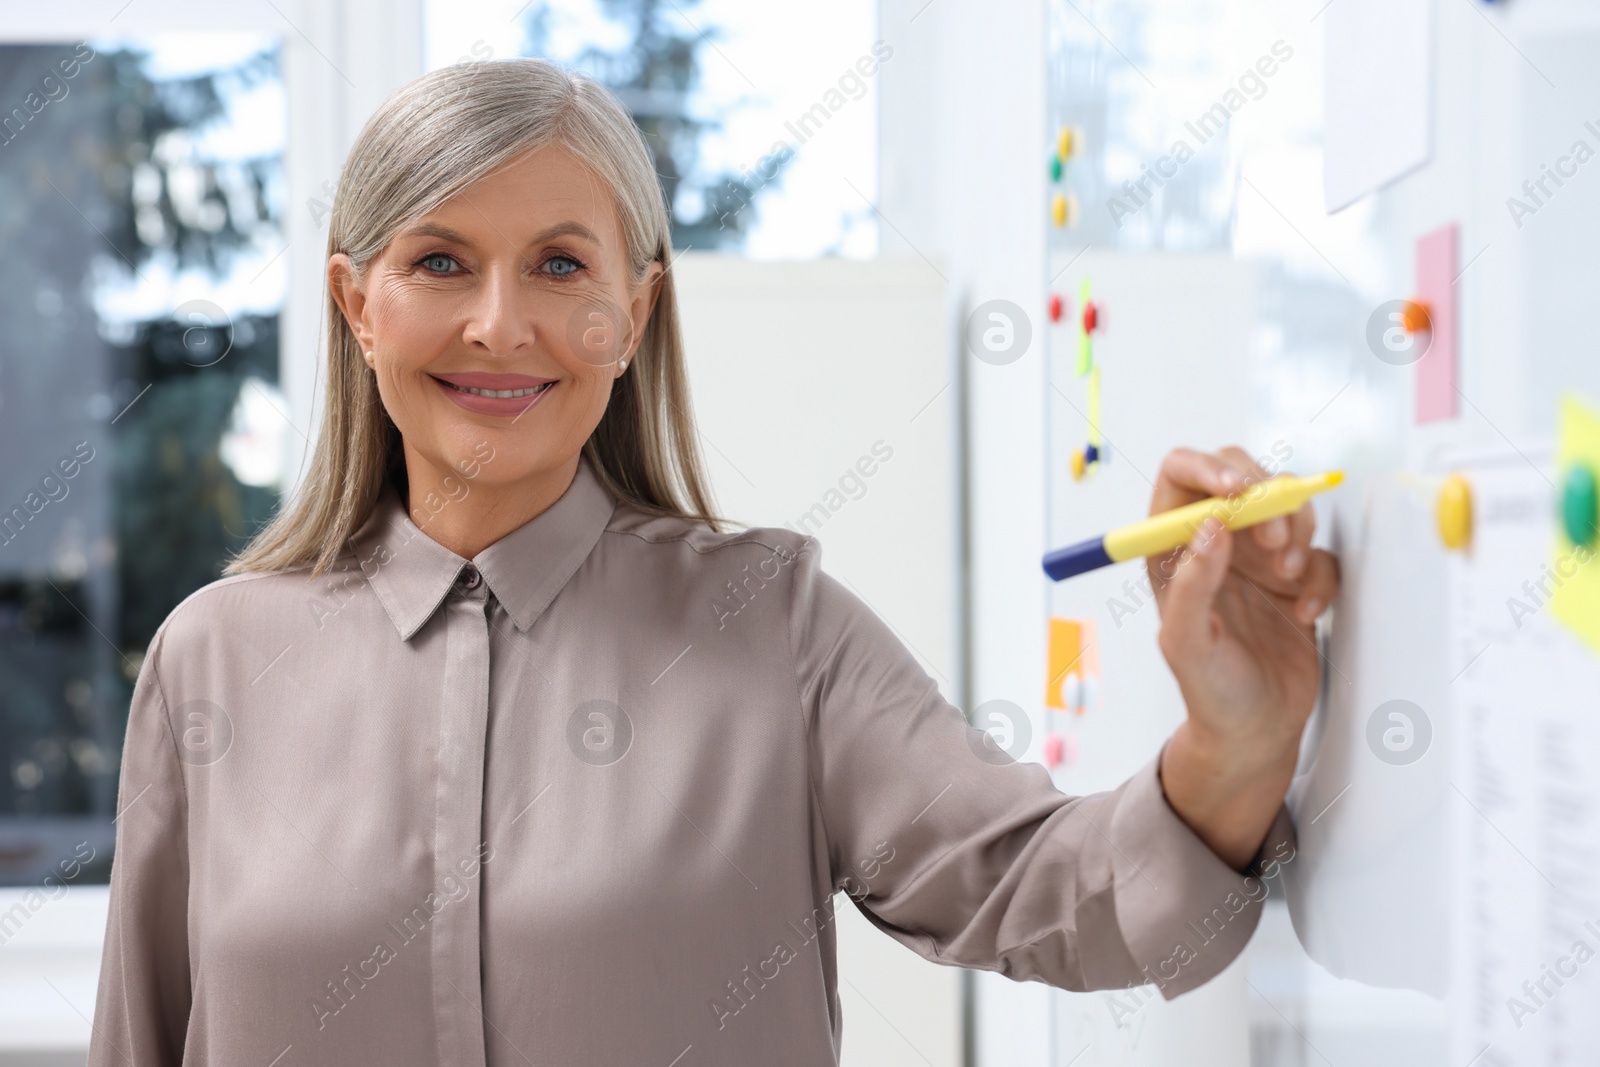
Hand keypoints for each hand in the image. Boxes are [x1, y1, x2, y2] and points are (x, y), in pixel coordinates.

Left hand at [1148, 447, 1338, 868]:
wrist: (1255, 733)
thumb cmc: (1209, 692)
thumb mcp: (1187, 643)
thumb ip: (1192, 583)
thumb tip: (1210, 525)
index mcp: (1171, 548)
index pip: (1181, 474)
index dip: (1208, 467)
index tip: (1239, 490)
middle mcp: (1213, 543)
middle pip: (1241, 474)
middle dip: (1267, 497)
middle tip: (1277, 542)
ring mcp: (1255, 557)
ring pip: (1287, 504)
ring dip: (1297, 533)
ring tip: (1287, 580)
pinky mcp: (1295, 577)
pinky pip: (1320, 552)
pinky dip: (1319, 579)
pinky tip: (1304, 616)